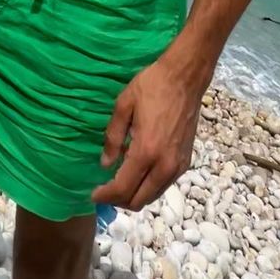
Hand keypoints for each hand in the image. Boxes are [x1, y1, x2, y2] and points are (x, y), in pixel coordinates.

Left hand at [91, 55, 203, 210]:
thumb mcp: (124, 105)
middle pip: (138, 201)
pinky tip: (138, 170)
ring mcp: (177, 165)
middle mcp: (164, 165)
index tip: (93, 194)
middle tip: (105, 190)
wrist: (185, 77)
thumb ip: (113, 137)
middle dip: (118, 201)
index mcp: (146, 151)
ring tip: (119, 180)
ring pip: (152, 197)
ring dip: (134, 196)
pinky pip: (163, 185)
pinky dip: (148, 186)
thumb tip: (106, 163)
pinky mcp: (185, 161)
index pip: (123, 188)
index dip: (105, 196)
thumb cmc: (152, 86)